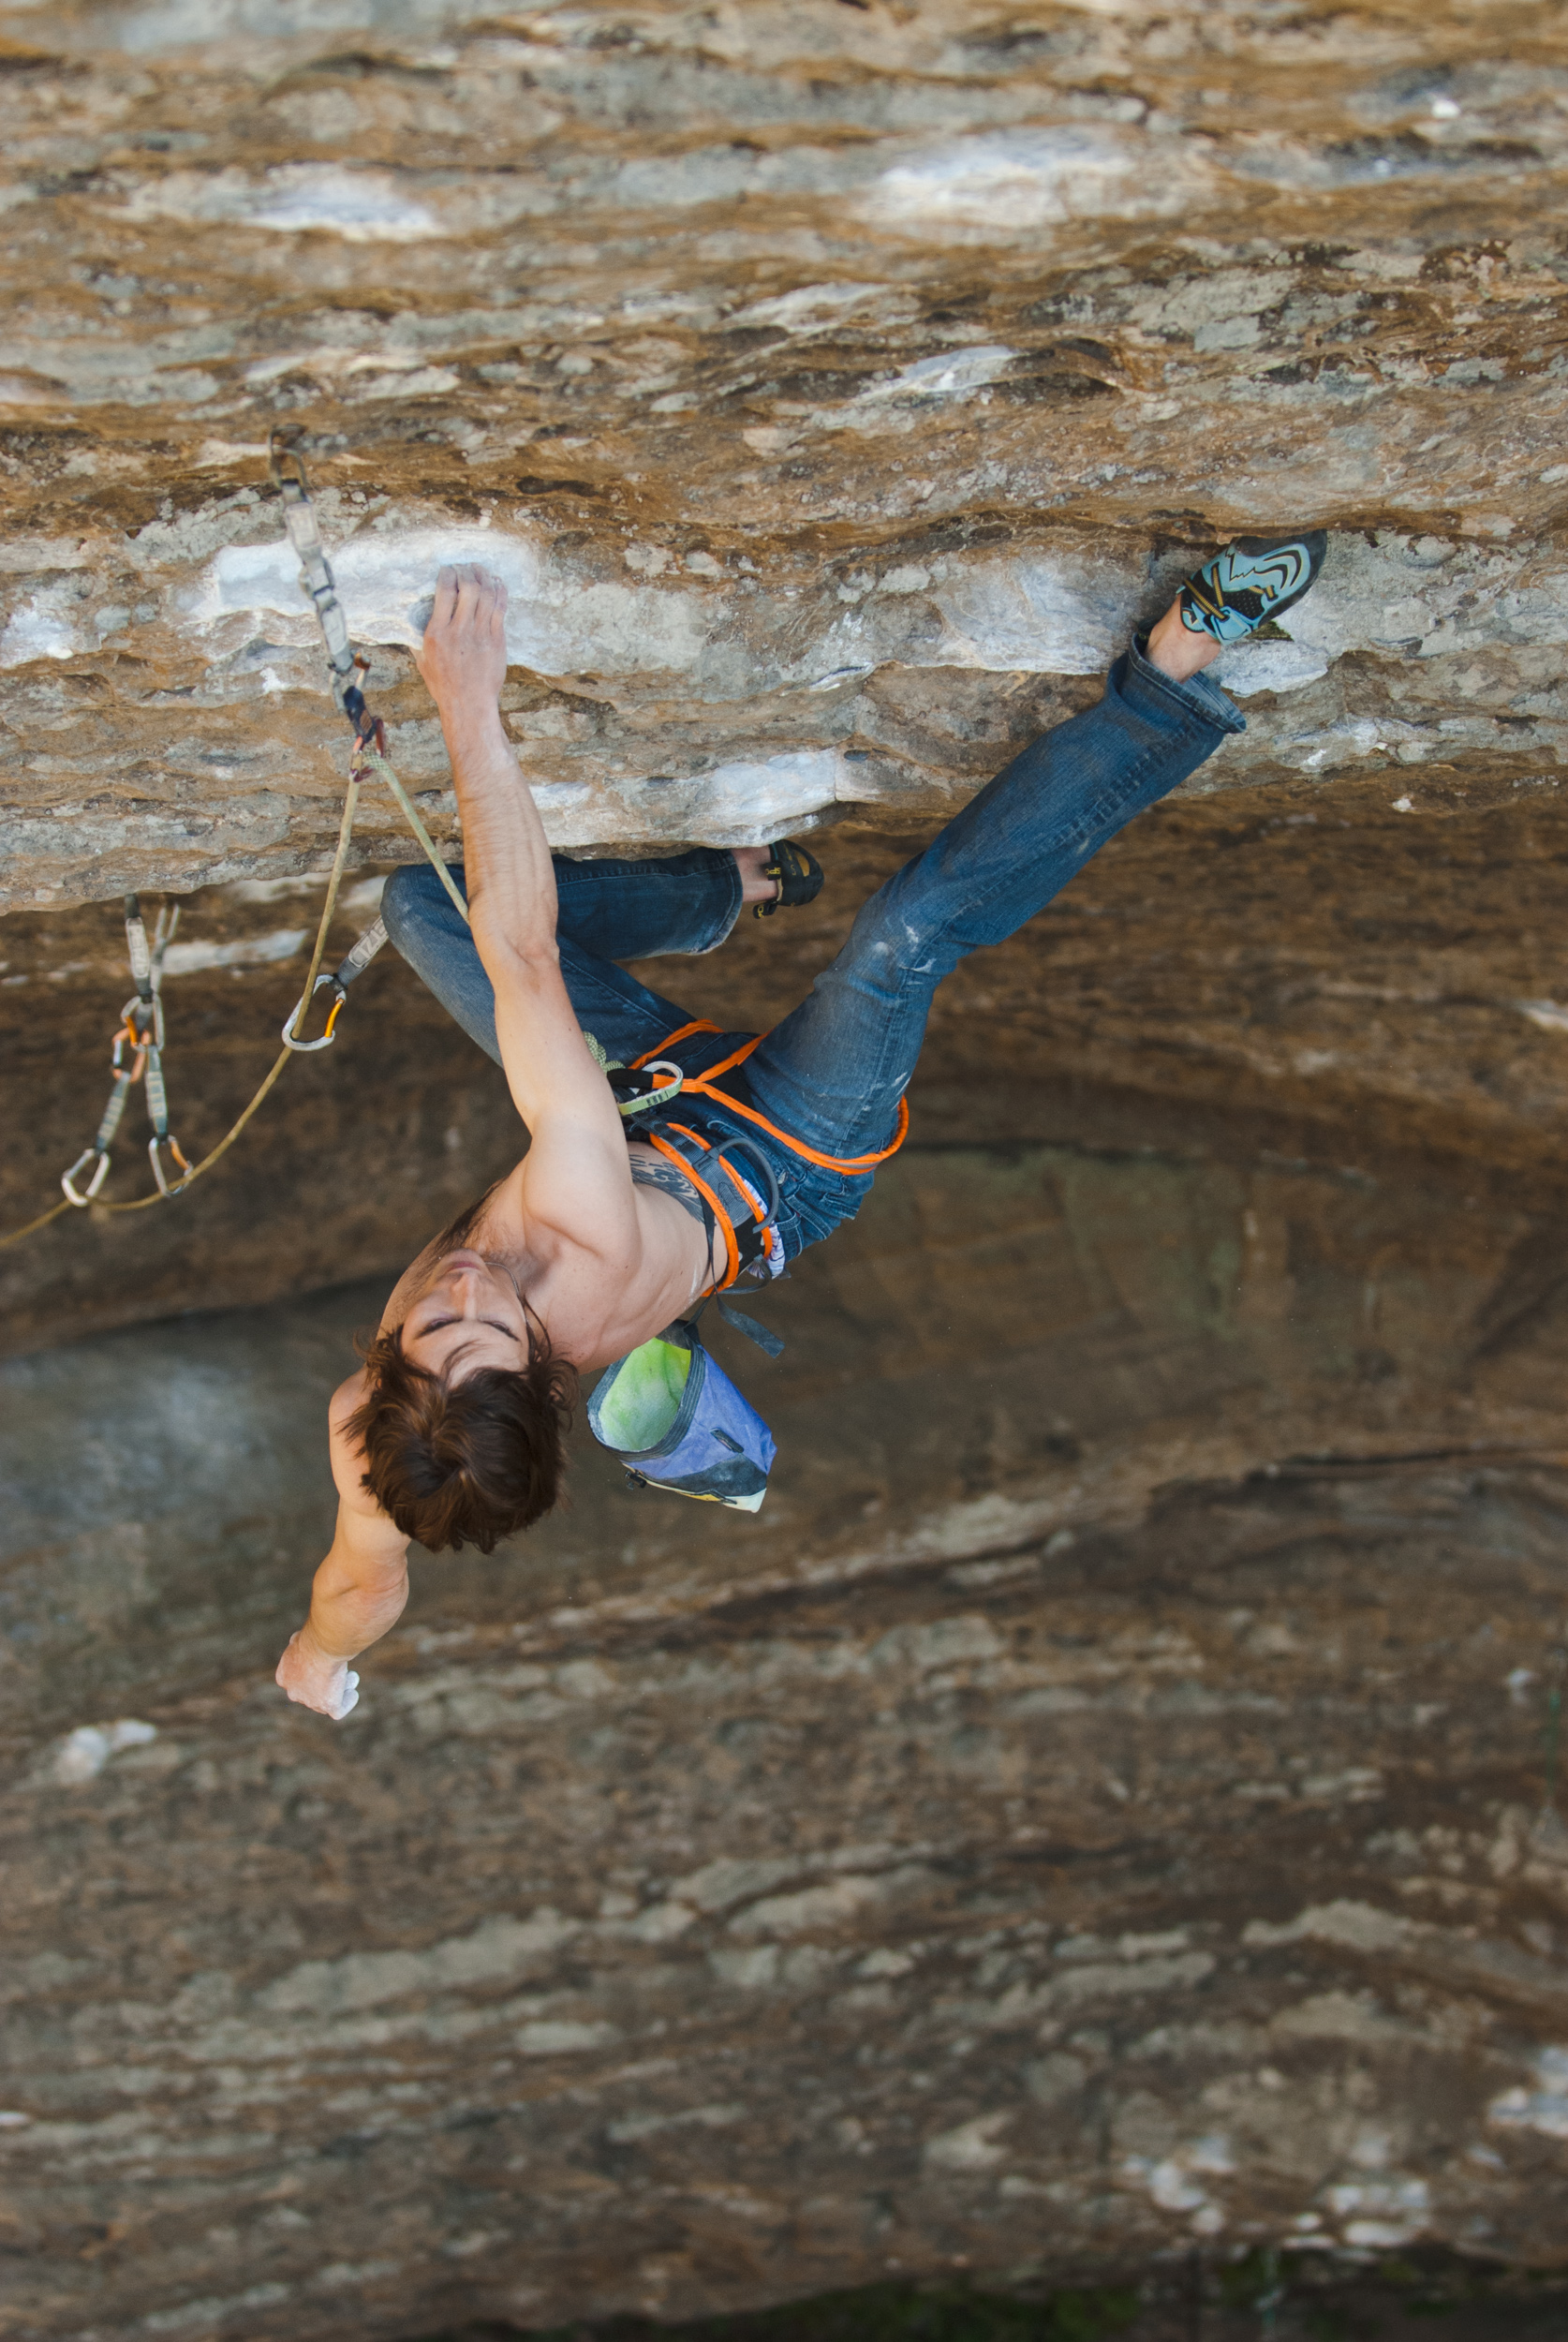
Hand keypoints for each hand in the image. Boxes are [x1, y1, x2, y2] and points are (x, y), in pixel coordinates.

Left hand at [275, 1629, 360, 1721]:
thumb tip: (300, 1640)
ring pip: (325, 1701)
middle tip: (338, 1671)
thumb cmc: (314, 1637)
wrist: (324, 1645)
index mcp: (284, 1677)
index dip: (312, 1673)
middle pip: (311, 1692)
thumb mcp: (301, 1637)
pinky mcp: (327, 1706)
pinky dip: (346, 1703)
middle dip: (325, 1683)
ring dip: (338, 1689)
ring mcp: (310, 1702)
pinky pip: (338, 1711)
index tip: (323, 1664)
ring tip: (350, 1676)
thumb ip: (300, 1644)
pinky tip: (352, 1692)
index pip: (298, 1680)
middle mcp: (294, 1693)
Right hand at [414, 563, 508, 717]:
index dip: (447, 573)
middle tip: (465, 567)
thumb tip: (408, 622)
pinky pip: (501, 608)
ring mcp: (481, 635)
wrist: (468, 705)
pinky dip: (500, 591)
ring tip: (480, 569)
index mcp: (437, 633)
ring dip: (484, 576)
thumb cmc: (443, 685)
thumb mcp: (422, 660)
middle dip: (466, 571)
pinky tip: (497, 583)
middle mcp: (459, 631)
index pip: (444, 590)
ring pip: (486, 594)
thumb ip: (417, 638)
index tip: (448, 569)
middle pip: (468, 587)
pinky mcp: (497, 640)